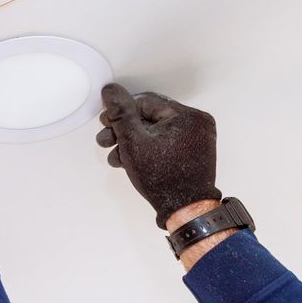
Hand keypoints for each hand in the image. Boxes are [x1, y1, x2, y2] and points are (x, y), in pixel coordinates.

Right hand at [96, 83, 220, 228]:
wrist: (185, 212)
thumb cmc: (162, 178)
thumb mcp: (133, 141)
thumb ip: (120, 113)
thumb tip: (110, 90)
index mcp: (187, 116)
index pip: (145, 102)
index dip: (121, 112)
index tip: (105, 122)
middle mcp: (196, 124)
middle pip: (149, 118)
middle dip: (123, 130)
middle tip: (106, 139)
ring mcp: (196, 139)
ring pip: (154, 132)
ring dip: (131, 142)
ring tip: (114, 155)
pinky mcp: (192, 153)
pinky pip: (164, 143)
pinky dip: (146, 150)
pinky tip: (128, 161)